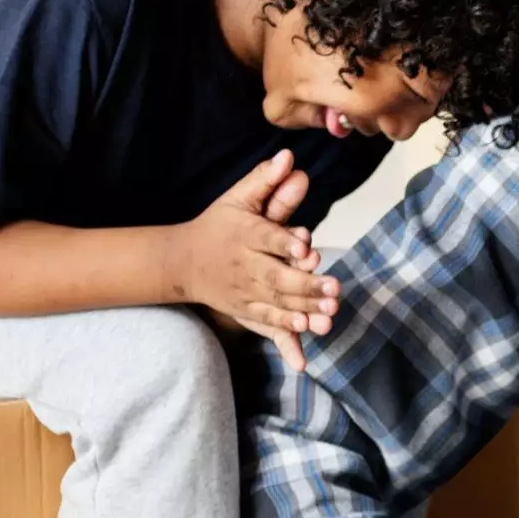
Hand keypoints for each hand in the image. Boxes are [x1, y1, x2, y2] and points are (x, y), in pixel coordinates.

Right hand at [164, 150, 339, 367]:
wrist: (184, 262)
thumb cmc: (220, 226)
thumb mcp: (238, 200)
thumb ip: (265, 181)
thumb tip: (289, 156)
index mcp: (245, 235)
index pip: (266, 238)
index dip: (285, 242)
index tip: (306, 247)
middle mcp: (245, 267)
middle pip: (276, 278)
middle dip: (306, 286)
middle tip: (335, 289)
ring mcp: (245, 294)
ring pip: (275, 307)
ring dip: (302, 315)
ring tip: (327, 319)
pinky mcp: (247, 314)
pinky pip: (267, 330)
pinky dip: (285, 345)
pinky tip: (302, 361)